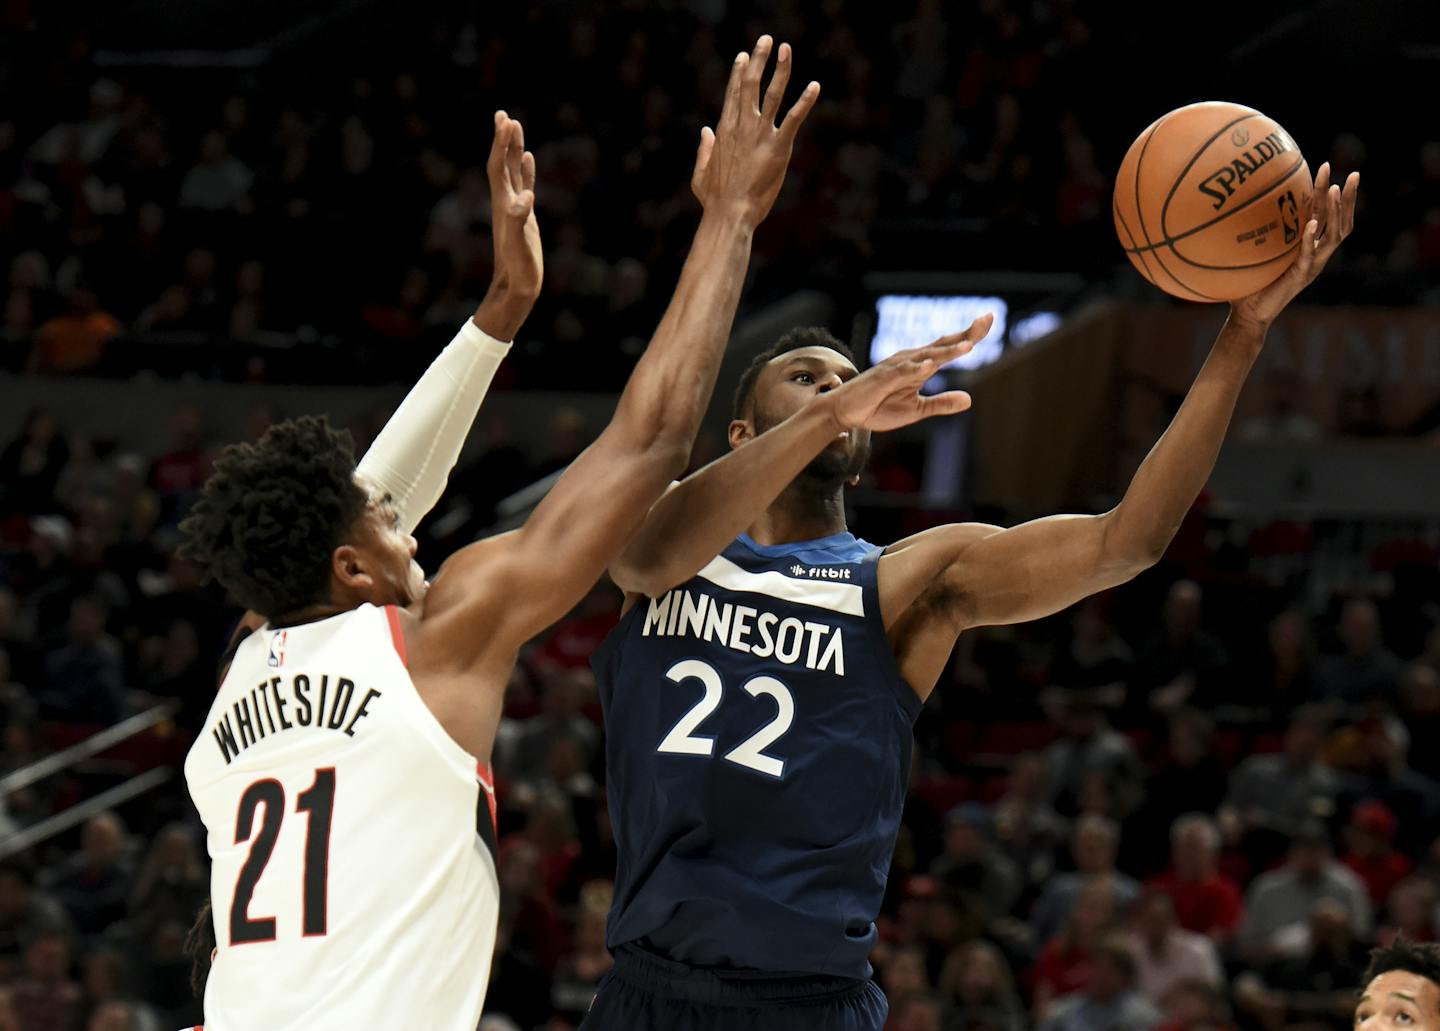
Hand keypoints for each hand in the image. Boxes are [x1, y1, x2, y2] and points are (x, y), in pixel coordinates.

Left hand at [473, 111, 542, 340]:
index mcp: (503, 204)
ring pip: (512, 171)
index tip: (505, 120)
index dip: (500, 143)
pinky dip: (525, 170)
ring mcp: (515, 208)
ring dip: (512, 149)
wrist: (516, 288)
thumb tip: (525, 198)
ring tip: (515, 126)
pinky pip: (524, 186)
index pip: (498, 166)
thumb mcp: (520, 245)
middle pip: (501, 163)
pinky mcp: (525, 216)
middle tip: (503, 115)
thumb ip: (520, 220)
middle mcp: (505, 202)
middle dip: (503, 139)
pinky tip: (528, 158)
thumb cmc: (519, 269)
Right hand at [691, 36, 819, 227]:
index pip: (733, 93)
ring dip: (780, 69)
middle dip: (758, 59)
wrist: (729, 214)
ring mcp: (761, 134)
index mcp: (724, 130)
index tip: (744, 55)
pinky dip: (805, 101)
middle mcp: (742, 126)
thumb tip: (704, 131)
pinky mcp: (779, 147)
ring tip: (786, 49)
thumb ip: (702, 150)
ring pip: (772, 94)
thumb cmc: (714, 199)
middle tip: (766, 39)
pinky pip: (794, 119)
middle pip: (750, 84)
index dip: (739, 72)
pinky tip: (815, 86)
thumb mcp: (700, 172)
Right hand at [824, 315, 993, 431]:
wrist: (846, 412)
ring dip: (947, 351)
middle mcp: (910, 360)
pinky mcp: (883, 378)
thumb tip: (970, 400)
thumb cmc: (878, 407)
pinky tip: (930, 366)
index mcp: (920, 366)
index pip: (948, 347)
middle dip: (965, 333)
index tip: (988, 320)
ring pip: (926, 355)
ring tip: (969, 345)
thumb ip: (942, 403)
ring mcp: (897, 367)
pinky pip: (902, 372)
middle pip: (942, 344)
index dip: (969, 334)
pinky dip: (916, 368)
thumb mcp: (917, 410)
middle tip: (988, 318)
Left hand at [1231, 161, 1358, 329]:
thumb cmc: (1249, 282)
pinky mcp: (1300, 276)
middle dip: (1348, 197)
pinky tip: (1310, 225)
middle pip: (1340, 221)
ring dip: (1336, 212)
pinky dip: (1310, 240)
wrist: (1248, 315)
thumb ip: (1254, 231)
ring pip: (1334, 235)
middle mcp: (1316, 254)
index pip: (1325, 214)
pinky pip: (1309, 255)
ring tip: (1336, 190)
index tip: (1329, 168)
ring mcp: (1312, 265)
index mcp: (1309, 246)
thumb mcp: (1255, 251)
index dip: (1331, 193)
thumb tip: (1232, 201)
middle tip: (1353, 174)